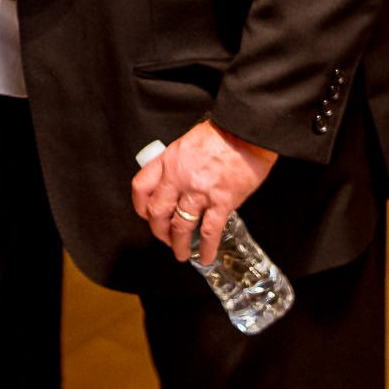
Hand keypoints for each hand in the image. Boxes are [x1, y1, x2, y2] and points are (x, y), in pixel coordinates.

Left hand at [131, 119, 277, 266]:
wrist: (247, 131)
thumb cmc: (221, 134)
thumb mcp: (187, 144)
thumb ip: (177, 164)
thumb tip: (174, 183)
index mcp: (169, 161)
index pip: (141, 187)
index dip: (140, 206)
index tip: (146, 216)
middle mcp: (179, 178)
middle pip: (157, 212)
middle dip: (158, 230)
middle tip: (164, 239)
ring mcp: (200, 191)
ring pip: (180, 226)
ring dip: (179, 244)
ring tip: (181, 254)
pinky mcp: (222, 201)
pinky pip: (210, 231)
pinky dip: (207, 248)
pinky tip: (206, 257)